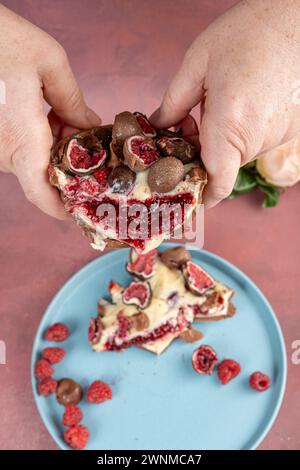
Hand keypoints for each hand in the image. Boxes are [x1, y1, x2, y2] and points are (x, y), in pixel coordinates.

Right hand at [0, 5, 100, 218]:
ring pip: (30, 159)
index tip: (80, 210)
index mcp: (21, 140)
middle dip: (70, 160)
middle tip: (87, 133)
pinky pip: (16, 146)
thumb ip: (73, 100)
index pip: (41, 194)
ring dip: (55, 145)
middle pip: (43, 174)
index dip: (61, 209)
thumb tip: (89, 124)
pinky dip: (37, 136)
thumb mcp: (48, 62)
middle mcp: (3, 150)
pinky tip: (45, 110)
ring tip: (66, 113)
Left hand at [151, 0, 299, 207]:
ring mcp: (280, 134)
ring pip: (240, 152)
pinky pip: (258, 139)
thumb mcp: (198, 62)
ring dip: (223, 139)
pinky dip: (243, 130)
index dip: (202, 195)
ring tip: (216, 103)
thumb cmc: (249, 32)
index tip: (189, 197)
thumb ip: (173, 102)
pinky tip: (239, 102)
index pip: (218, 181)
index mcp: (232, 123)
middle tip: (187, 122)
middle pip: (223, 164)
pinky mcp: (291, 128)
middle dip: (201, 152)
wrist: (299, 16)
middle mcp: (260, 137)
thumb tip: (158, 127)